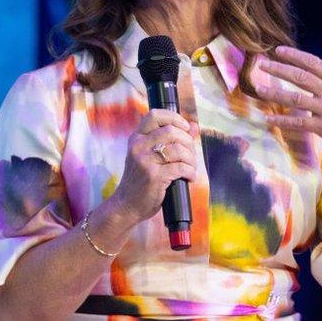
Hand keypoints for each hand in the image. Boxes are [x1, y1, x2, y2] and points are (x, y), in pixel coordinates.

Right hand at [109, 109, 197, 223]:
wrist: (127, 205)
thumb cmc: (141, 180)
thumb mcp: (150, 156)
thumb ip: (170, 140)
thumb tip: (194, 127)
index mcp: (136, 138)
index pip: (154, 115)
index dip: (174, 118)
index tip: (185, 128)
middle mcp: (138, 146)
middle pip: (171, 131)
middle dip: (188, 142)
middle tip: (191, 154)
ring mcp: (145, 161)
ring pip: (178, 150)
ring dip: (191, 159)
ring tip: (191, 168)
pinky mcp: (154, 176)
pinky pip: (180, 167)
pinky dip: (190, 172)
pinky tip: (189, 177)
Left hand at [255, 46, 321, 170]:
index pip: (313, 63)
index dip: (294, 55)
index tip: (278, 50)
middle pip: (300, 77)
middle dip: (279, 69)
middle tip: (261, 64)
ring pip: (295, 99)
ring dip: (274, 94)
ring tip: (258, 88)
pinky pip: (299, 123)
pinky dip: (282, 122)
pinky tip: (268, 119)